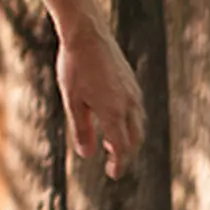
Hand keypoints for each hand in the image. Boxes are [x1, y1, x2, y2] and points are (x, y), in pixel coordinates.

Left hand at [56, 12, 142, 178]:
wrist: (87, 35)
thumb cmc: (74, 68)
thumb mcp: (72, 101)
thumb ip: (81, 129)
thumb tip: (87, 155)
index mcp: (114, 111)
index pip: (121, 147)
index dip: (119, 164)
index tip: (113, 174)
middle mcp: (129, 103)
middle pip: (134, 138)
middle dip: (125, 154)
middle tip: (114, 164)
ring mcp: (133, 92)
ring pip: (137, 123)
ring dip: (128, 138)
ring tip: (112, 146)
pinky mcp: (131, 82)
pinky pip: (136, 109)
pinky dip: (129, 122)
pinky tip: (115, 120)